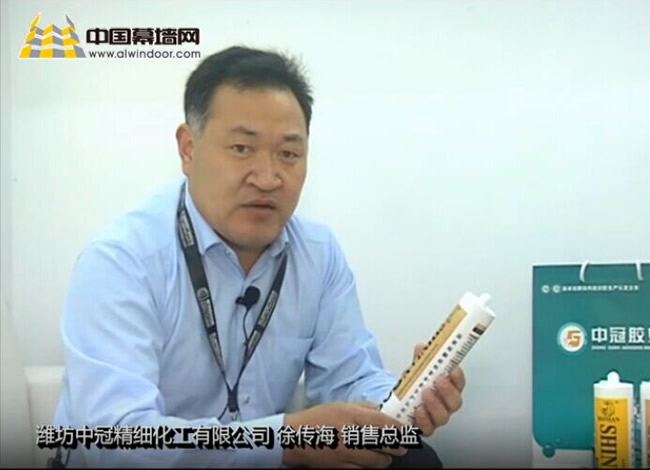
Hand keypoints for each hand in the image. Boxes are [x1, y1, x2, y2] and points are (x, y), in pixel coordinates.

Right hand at [283, 401, 407, 467]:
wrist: (296, 438)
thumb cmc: (317, 419)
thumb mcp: (341, 405)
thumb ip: (363, 407)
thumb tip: (382, 411)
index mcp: (352, 416)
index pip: (385, 423)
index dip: (400, 428)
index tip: (406, 431)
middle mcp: (352, 434)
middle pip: (386, 444)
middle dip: (398, 446)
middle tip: (401, 445)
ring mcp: (348, 453)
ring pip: (379, 461)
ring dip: (385, 458)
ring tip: (385, 454)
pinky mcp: (343, 467)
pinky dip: (371, 466)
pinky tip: (369, 460)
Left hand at [412, 343, 464, 435]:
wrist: (398, 406)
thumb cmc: (413, 388)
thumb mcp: (416, 372)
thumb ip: (420, 361)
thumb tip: (422, 348)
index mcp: (447, 389)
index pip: (458, 383)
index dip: (457, 377)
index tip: (452, 369)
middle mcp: (444, 405)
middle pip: (455, 402)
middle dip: (448, 391)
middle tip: (439, 380)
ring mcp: (435, 418)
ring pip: (443, 416)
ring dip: (436, 404)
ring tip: (426, 392)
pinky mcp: (424, 428)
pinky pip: (427, 428)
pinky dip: (423, 419)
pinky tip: (418, 410)